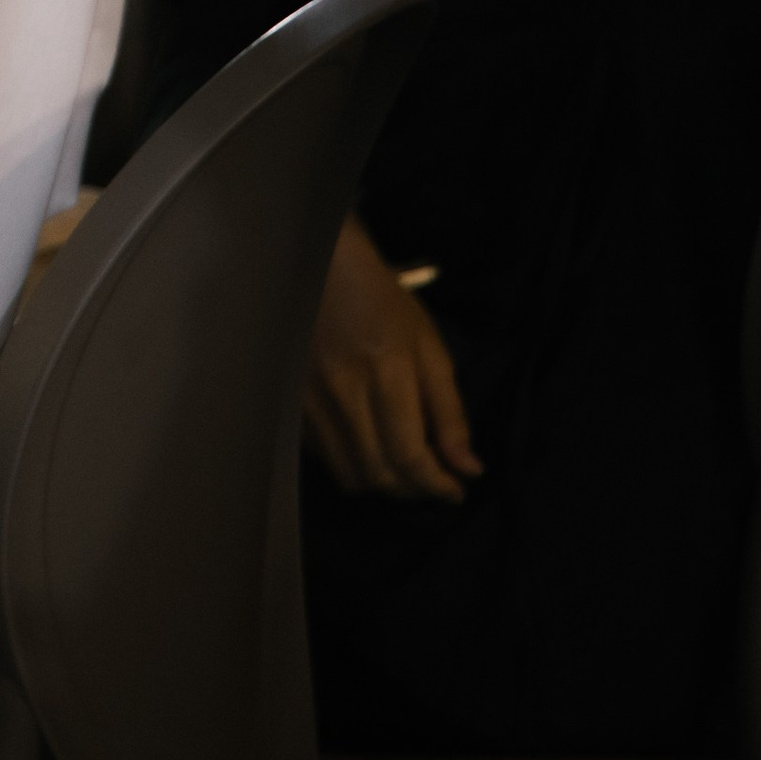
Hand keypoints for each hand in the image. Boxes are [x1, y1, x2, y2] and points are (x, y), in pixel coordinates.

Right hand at [305, 217, 480, 501]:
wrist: (321, 268)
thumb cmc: (382, 301)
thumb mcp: (429, 346)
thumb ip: (449, 411)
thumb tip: (468, 469)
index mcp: (385, 369)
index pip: (409, 454)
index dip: (436, 485)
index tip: (456, 491)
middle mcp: (342, 388)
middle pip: (379, 473)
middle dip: (414, 490)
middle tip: (433, 481)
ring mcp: (310, 398)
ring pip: (349, 474)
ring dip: (383, 483)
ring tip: (404, 469)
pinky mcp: (292, 403)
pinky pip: (325, 458)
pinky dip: (353, 464)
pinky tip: (370, 446)